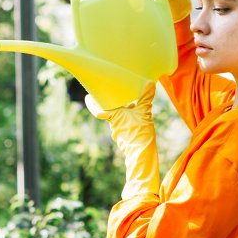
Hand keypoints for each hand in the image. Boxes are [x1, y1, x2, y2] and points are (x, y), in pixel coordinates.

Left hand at [86, 82, 159, 199]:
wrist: (142, 153)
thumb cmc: (140, 132)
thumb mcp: (144, 112)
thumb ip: (146, 98)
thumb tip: (150, 83)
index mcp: (114, 116)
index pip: (98, 110)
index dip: (92, 104)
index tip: (87, 98)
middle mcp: (114, 125)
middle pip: (110, 113)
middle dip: (114, 105)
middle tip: (119, 97)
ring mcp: (119, 133)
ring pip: (119, 120)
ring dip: (125, 113)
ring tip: (134, 106)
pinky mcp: (125, 139)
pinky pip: (125, 127)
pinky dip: (129, 122)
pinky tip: (138, 119)